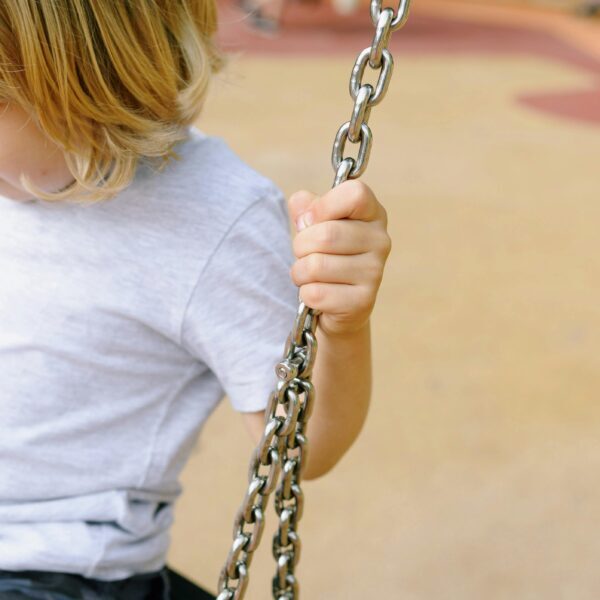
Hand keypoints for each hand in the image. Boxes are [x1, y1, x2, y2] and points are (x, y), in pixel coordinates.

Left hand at [288, 180, 391, 336]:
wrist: (337, 304)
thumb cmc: (326, 255)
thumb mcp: (316, 223)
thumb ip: (306, 207)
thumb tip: (303, 207)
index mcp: (372, 214)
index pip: (354, 194)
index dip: (323, 206)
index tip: (311, 220)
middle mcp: (380, 241)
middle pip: (325, 235)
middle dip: (300, 246)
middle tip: (305, 254)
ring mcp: (375, 272)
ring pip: (316, 266)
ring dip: (300, 272)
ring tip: (310, 275)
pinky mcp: (363, 301)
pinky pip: (315, 293)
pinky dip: (305, 294)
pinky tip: (318, 294)